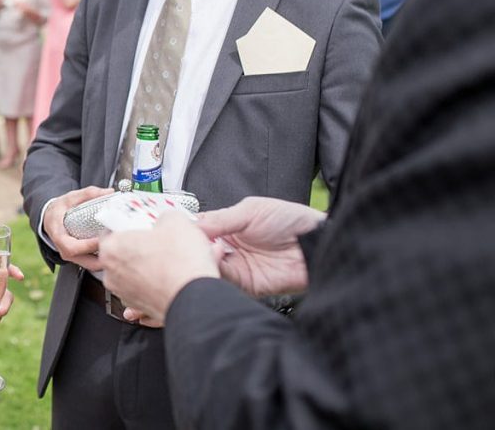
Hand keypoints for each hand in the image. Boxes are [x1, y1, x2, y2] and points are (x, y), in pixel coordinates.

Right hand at [42, 186, 112, 270]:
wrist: (49, 218)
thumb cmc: (59, 209)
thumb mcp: (70, 197)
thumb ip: (89, 193)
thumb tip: (109, 192)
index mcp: (59, 237)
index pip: (73, 247)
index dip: (89, 245)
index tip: (104, 237)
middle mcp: (65, 251)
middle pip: (87, 262)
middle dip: (105, 256)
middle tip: (118, 244)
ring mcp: (73, 257)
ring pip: (92, 265)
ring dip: (106, 259)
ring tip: (119, 246)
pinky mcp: (80, 258)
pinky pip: (93, 262)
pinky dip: (104, 257)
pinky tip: (114, 247)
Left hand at [100, 212, 219, 325]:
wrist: (194, 298)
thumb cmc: (179, 264)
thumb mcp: (175, 220)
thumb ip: (162, 216)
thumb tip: (166, 220)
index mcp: (112, 248)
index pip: (111, 230)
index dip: (129, 224)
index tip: (141, 224)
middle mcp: (112, 273)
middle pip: (123, 252)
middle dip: (140, 246)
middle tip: (159, 240)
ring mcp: (125, 293)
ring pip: (134, 272)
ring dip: (150, 266)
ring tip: (172, 259)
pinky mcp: (140, 307)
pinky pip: (146, 289)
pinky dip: (157, 283)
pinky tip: (173, 276)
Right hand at [197, 196, 323, 296]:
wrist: (317, 243)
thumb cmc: (291, 221)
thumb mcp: (252, 210)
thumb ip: (221, 218)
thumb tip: (193, 225)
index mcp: (228, 227)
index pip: (198, 229)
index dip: (187, 230)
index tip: (176, 228)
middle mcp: (229, 248)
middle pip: (199, 251)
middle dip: (190, 247)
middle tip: (186, 241)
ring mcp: (237, 267)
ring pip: (207, 266)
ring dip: (202, 259)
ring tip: (202, 250)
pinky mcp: (246, 285)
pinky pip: (223, 281)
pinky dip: (216, 272)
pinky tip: (215, 260)